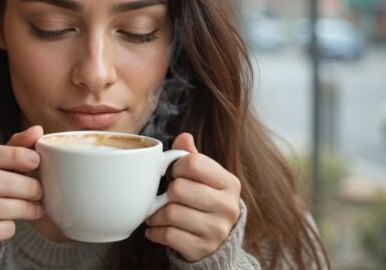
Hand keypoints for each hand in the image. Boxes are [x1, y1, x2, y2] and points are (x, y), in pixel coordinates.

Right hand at [0, 126, 44, 254]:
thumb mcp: (0, 168)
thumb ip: (16, 149)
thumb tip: (37, 130)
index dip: (14, 155)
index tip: (36, 161)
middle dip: (23, 186)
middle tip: (40, 192)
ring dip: (21, 208)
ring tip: (37, 209)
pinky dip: (7, 228)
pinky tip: (14, 225)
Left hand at [144, 133, 241, 261]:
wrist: (217, 243)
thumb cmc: (205, 202)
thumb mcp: (204, 179)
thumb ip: (192, 157)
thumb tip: (184, 137)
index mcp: (230, 183)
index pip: (193, 162)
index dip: (176, 167)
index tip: (175, 174)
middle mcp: (228, 207)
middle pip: (179, 188)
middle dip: (166, 193)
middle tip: (166, 197)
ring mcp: (217, 230)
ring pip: (171, 213)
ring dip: (156, 214)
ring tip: (157, 213)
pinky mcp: (203, 248)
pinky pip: (168, 234)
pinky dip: (155, 231)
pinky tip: (156, 228)